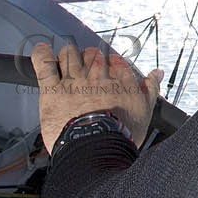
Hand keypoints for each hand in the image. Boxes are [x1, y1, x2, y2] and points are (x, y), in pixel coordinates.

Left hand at [30, 42, 164, 153]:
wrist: (96, 147)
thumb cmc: (120, 133)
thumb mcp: (144, 110)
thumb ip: (150, 88)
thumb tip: (157, 74)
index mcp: (117, 77)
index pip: (114, 60)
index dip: (111, 63)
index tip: (110, 67)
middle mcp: (95, 73)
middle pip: (91, 53)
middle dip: (89, 58)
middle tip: (87, 68)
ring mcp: (73, 79)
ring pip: (68, 53)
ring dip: (68, 55)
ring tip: (66, 61)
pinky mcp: (52, 89)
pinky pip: (44, 64)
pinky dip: (41, 55)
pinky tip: (41, 51)